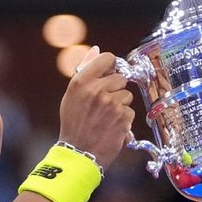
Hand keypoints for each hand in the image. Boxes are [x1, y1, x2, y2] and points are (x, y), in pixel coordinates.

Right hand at [58, 46, 134, 169]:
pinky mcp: (123, 117)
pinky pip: (130, 110)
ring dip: (120, 104)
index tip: (108, 75)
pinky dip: (123, 118)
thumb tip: (96, 49)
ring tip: (106, 116)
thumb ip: (85, 70)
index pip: (108, 58)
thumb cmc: (73, 123)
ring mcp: (111, 104)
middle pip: (121, 77)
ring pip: (127, 95)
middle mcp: (97, 90)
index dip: (110, 66)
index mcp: (82, 81)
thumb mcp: (72, 94)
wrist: (78, 152)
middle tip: (103, 103)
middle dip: (115, 89)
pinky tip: (111, 125)